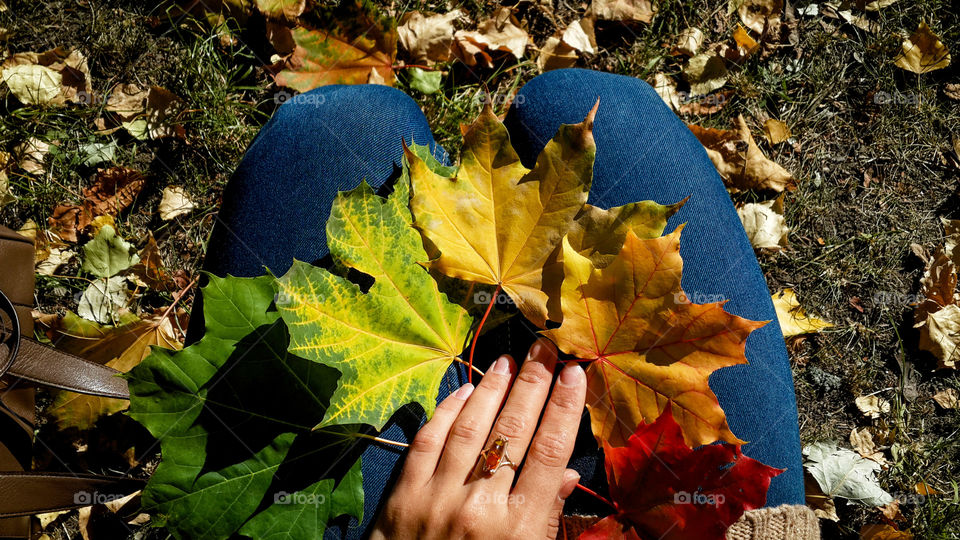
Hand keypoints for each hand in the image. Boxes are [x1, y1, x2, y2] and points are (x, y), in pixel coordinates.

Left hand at [370, 338, 586, 539]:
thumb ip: (546, 521)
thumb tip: (567, 474)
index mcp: (520, 528)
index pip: (550, 452)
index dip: (565, 407)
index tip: (575, 373)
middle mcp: (481, 506)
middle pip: (513, 430)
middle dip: (533, 384)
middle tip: (544, 348)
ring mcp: (437, 497)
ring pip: (470, 428)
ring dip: (491, 389)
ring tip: (508, 362)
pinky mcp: (402, 496)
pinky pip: (426, 441)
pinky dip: (446, 412)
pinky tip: (463, 391)